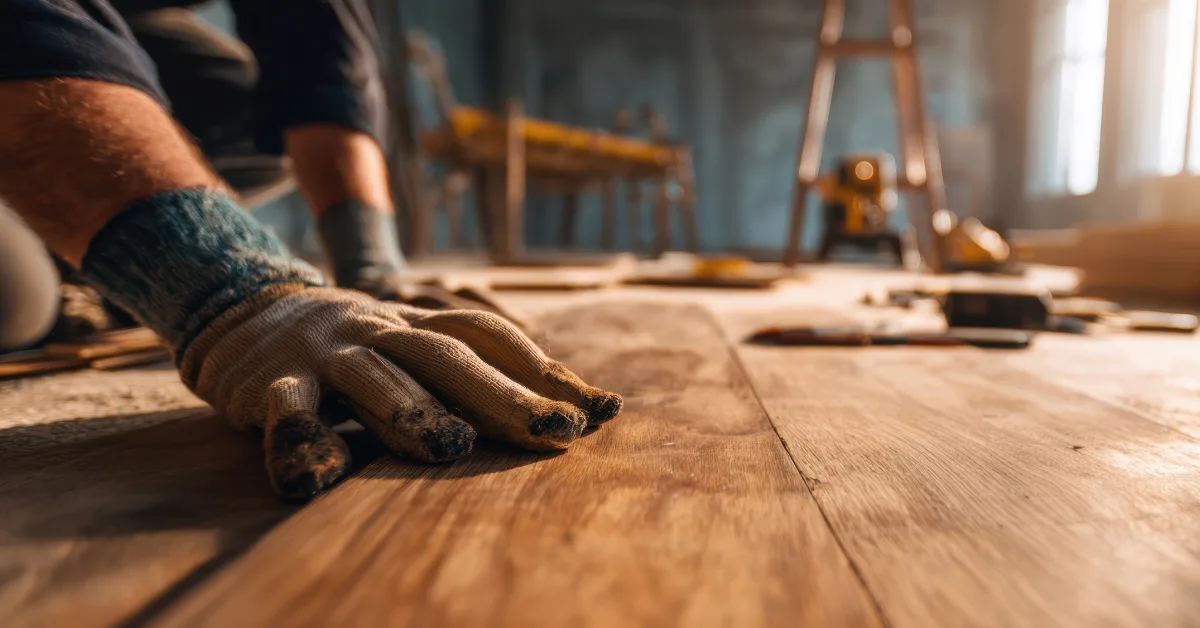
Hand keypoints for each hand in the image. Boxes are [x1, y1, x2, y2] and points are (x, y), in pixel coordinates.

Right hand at [179, 284, 621, 498]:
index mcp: (419, 326)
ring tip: (453, 446)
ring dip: (414, 410)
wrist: (243, 308)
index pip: (492, 339)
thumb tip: (570, 409)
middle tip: (562, 431)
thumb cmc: (354, 344)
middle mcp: (381, 332)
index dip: (546, 371)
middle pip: (449, 358)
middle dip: (507, 395)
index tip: (603, 410)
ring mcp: (327, 354)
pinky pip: (288, 411)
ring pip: (375, 378)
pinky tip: (320, 478)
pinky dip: (301, 440)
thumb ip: (474, 372)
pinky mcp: (271, 384)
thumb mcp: (412, 347)